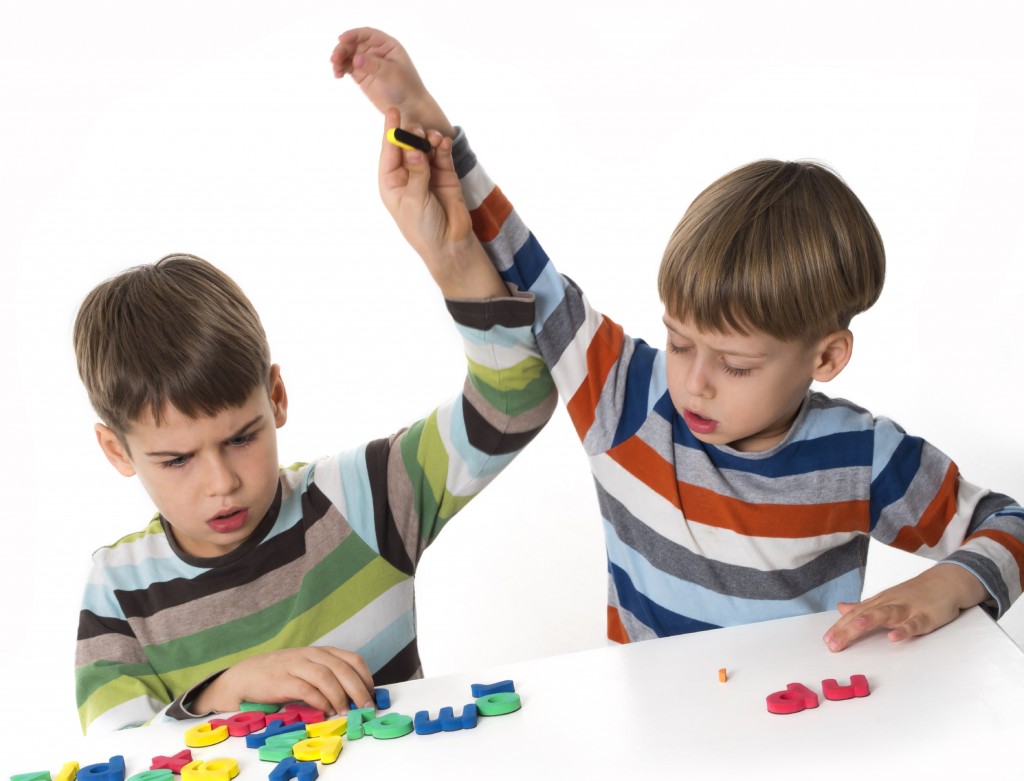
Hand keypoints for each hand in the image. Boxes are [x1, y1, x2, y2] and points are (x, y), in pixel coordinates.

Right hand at [192, 646, 374, 715]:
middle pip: (342, 668)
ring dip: (339, 696)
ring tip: (344, 712)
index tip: (371, 695)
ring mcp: (296, 665)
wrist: (247, 675)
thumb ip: (329, 678)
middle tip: (364, 707)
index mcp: (322, 652)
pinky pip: (306, 689)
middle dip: (357, 689)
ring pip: (326, 676)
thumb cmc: (283, 675)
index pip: (352, 660)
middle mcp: (311, 654)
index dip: (365, 678)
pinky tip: (325, 710)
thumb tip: (355, 698)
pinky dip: (319, 701)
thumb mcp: (309, 669)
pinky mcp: (282, 680)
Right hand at [331, 27, 453, 135]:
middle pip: (354, 44)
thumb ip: (374, 65)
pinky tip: (338, 74)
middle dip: (342, 49)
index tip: (342, 39)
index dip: (353, 34)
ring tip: (336, 69)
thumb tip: (356, 58)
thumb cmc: (407, 88)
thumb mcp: (392, 74)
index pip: (367, 34)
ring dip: (339, 59)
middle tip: (335, 59)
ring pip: (348, 55)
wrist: (409, 108)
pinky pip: (347, 67)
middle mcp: (376, 51)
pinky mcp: (362, 75)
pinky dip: (340, 68)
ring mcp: (368, 63)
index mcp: (387, 45)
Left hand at [379, 107, 506, 299]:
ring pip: (425, 148)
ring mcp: (427, 174)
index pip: (389, 152)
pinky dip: (443, 147)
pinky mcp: (445, 175)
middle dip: (412, 135)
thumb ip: (416, 173)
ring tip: (434, 139)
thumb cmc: (423, 228)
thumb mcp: (414, 200)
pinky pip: (442, 155)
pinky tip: (443, 143)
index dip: (391, 131)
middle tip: (419, 130)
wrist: (449, 244)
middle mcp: (408, 175)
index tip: (393, 111)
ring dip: (429, 140)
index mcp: (391, 183)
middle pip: (407, 146)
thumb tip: (413, 148)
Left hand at [822, 563, 987, 650]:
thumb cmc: (914, 594)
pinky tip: (894, 637)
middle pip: (864, 615)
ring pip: (886, 614)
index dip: (840, 627)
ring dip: (870, 620)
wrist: (945, 582)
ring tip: (855, 627)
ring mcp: (907, 609)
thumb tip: (841, 608)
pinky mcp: (926, 616)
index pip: (854, 615)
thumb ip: (863, 607)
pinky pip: (914, 623)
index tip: (827, 641)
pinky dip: (904, 629)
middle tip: (832, 644)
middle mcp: (889, 604)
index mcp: (879, 603)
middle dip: (847, 629)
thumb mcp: (885, 600)